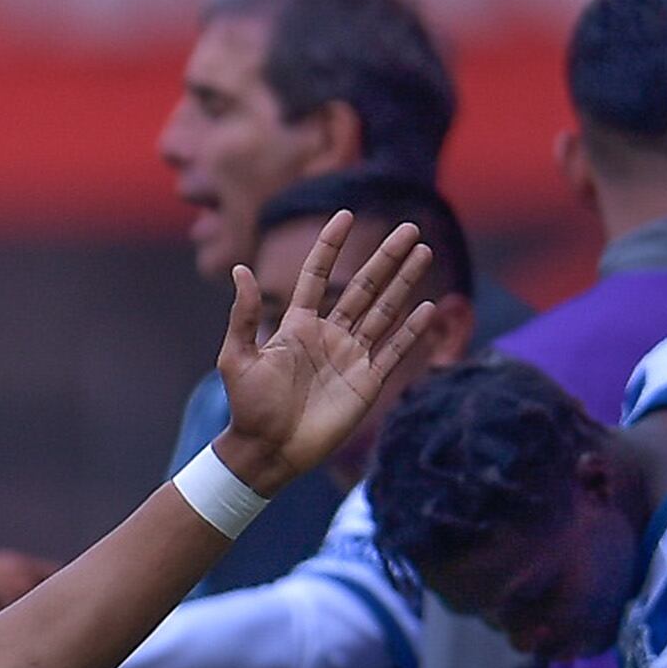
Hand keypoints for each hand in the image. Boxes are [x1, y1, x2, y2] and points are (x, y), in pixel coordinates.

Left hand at [212, 214, 438, 493]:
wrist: (268, 452)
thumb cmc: (248, 407)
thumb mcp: (238, 358)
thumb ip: (243, 315)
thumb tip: (239, 269)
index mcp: (297, 326)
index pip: (317, 276)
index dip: (330, 247)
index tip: (345, 215)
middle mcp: (329, 335)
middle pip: (364, 287)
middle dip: (386, 258)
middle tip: (409, 229)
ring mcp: (351, 357)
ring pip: (384, 311)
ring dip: (404, 282)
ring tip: (424, 252)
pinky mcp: (367, 383)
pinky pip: (393, 350)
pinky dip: (411, 330)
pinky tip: (428, 306)